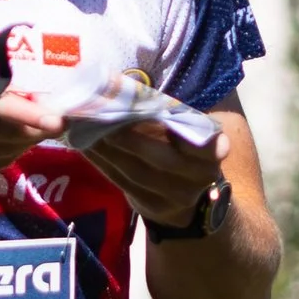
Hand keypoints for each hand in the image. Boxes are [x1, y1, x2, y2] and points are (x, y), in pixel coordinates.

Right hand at [0, 66, 61, 190]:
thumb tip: (36, 98)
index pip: (5, 106)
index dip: (36, 115)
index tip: (59, 120)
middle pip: (13, 133)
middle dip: (38, 129)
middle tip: (55, 123)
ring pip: (7, 152)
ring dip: (23, 143)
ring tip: (31, 132)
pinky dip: (5, 156)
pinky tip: (5, 147)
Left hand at [91, 110, 233, 231]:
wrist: (189, 199)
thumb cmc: (184, 150)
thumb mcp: (189, 134)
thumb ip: (171, 118)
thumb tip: (125, 91)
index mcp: (213, 152)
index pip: (203, 142)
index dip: (181, 132)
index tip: (156, 112)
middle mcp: (199, 177)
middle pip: (163, 159)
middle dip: (130, 139)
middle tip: (102, 118)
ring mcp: (176, 197)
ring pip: (136, 172)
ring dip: (108, 150)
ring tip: (86, 129)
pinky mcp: (152, 207)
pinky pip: (123, 183)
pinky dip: (102, 163)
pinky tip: (87, 146)